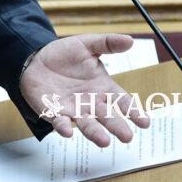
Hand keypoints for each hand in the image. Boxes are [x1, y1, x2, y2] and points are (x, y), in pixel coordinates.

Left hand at [18, 34, 150, 146]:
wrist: (36, 59)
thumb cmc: (65, 55)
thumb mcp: (87, 44)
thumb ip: (108, 43)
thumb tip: (130, 40)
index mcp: (103, 87)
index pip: (122, 101)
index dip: (133, 111)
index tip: (145, 122)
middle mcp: (90, 102)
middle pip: (107, 116)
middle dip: (117, 126)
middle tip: (127, 136)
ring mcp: (73, 109)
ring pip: (87, 124)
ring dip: (95, 133)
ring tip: (104, 141)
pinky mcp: (53, 112)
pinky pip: (59, 121)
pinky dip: (64, 127)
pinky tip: (68, 131)